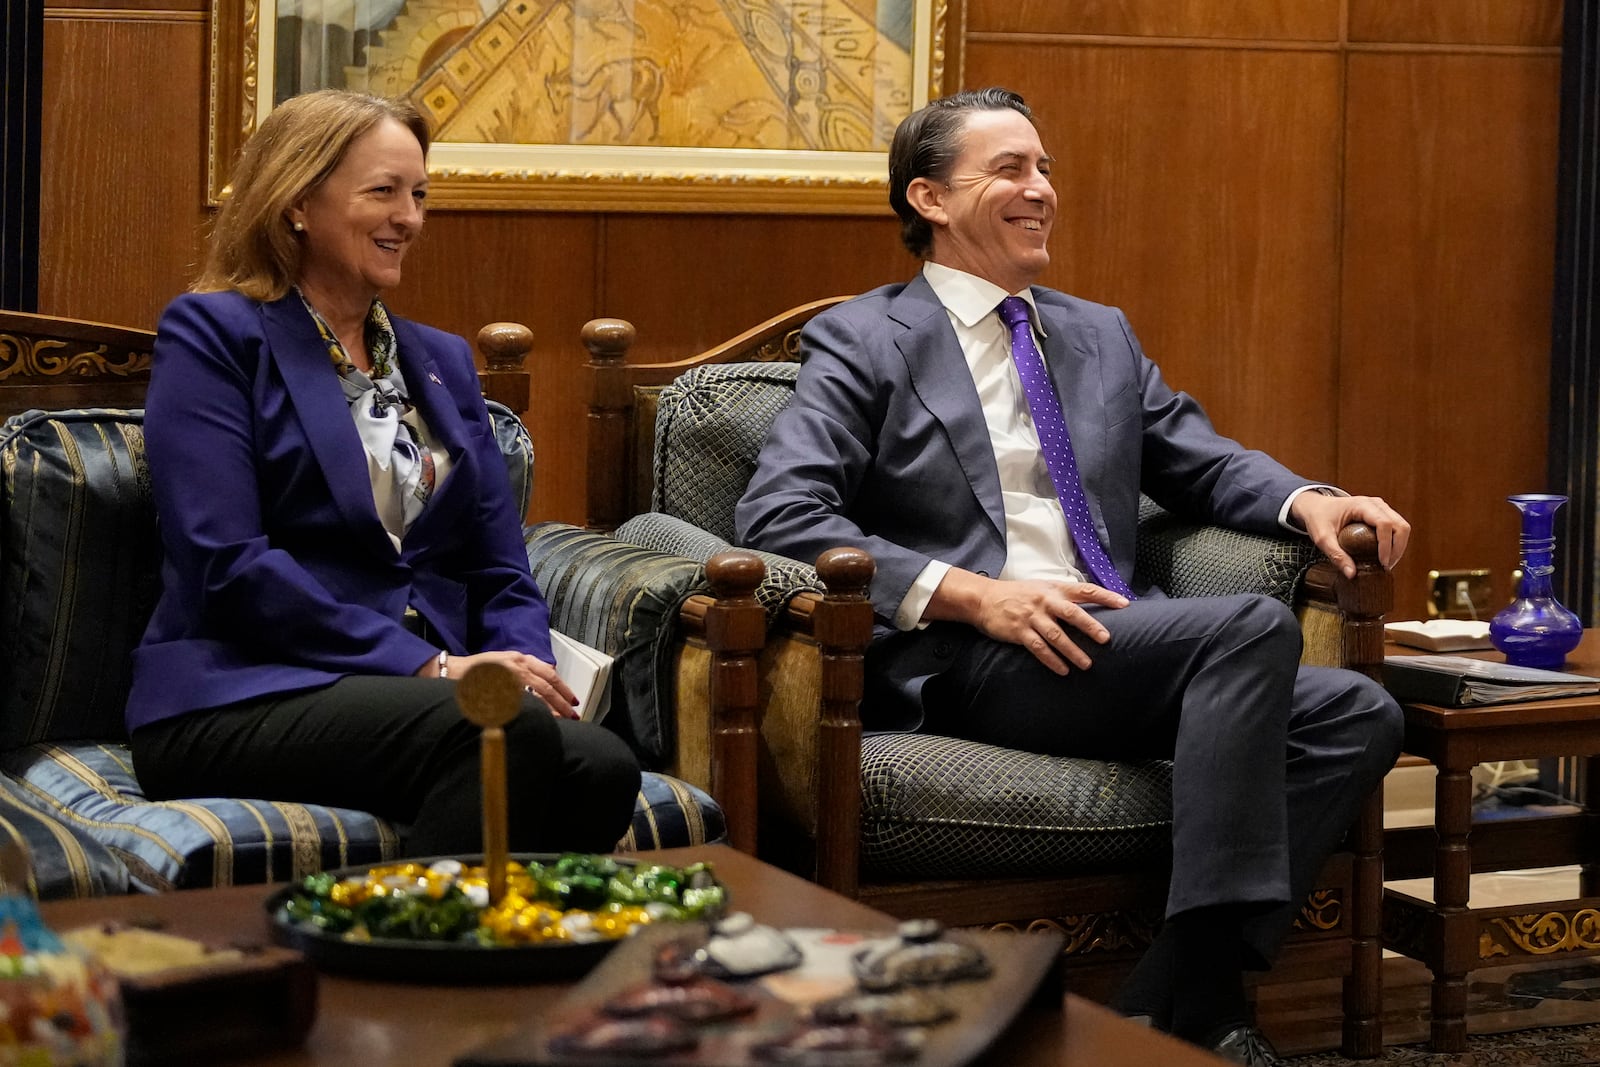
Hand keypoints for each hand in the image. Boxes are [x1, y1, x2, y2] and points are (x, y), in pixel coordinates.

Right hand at [423, 650, 581, 718]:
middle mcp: (516, 664)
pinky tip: (539, 719)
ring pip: (537, 693)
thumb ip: (521, 673)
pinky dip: (532, 710)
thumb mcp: (502, 665)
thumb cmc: (475, 672)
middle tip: (573, 714)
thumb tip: (540, 689)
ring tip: (562, 720)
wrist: (450, 671)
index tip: (573, 700)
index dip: (563, 687)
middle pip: (546, 684)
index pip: (548, 673)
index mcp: (519, 659)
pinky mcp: (497, 687)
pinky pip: (519, 701)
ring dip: (551, 708)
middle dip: (562, 701)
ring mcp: (507, 675)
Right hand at [928, 570, 1127, 674]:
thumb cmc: (1017, 595)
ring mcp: (1032, 617)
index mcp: (1054, 588)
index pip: (1085, 590)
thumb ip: (1062, 597)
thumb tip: (1089, 606)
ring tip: (1087, 665)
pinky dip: (1052, 660)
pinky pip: (1038, 648)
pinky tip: (1063, 670)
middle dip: (1091, 626)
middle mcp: (1045, 601)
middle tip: (1106, 639)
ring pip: (1057, 636)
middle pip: (1073, 614)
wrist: (983, 599)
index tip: (1124, 604)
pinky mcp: (1019, 631)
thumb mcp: (1041, 588)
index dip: (1105, 596)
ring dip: (1073, 651)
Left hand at [1290, 491, 1410, 576]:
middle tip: (1386, 567)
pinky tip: (1385, 556)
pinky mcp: (1382, 514)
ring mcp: (1381, 508)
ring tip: (1386, 564)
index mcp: (1362, 505)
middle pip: (1400, 525)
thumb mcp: (1322, 538)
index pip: (1384, 524)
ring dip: (1399, 547)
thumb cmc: (1318, 518)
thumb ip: (1336, 555)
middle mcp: (1376, 504)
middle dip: (1397, 548)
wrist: (1316, 507)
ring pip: (1402, 527)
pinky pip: (1397, 528)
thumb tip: (1351, 574)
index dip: (1387, 545)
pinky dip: (1396, 543)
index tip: (1382, 563)